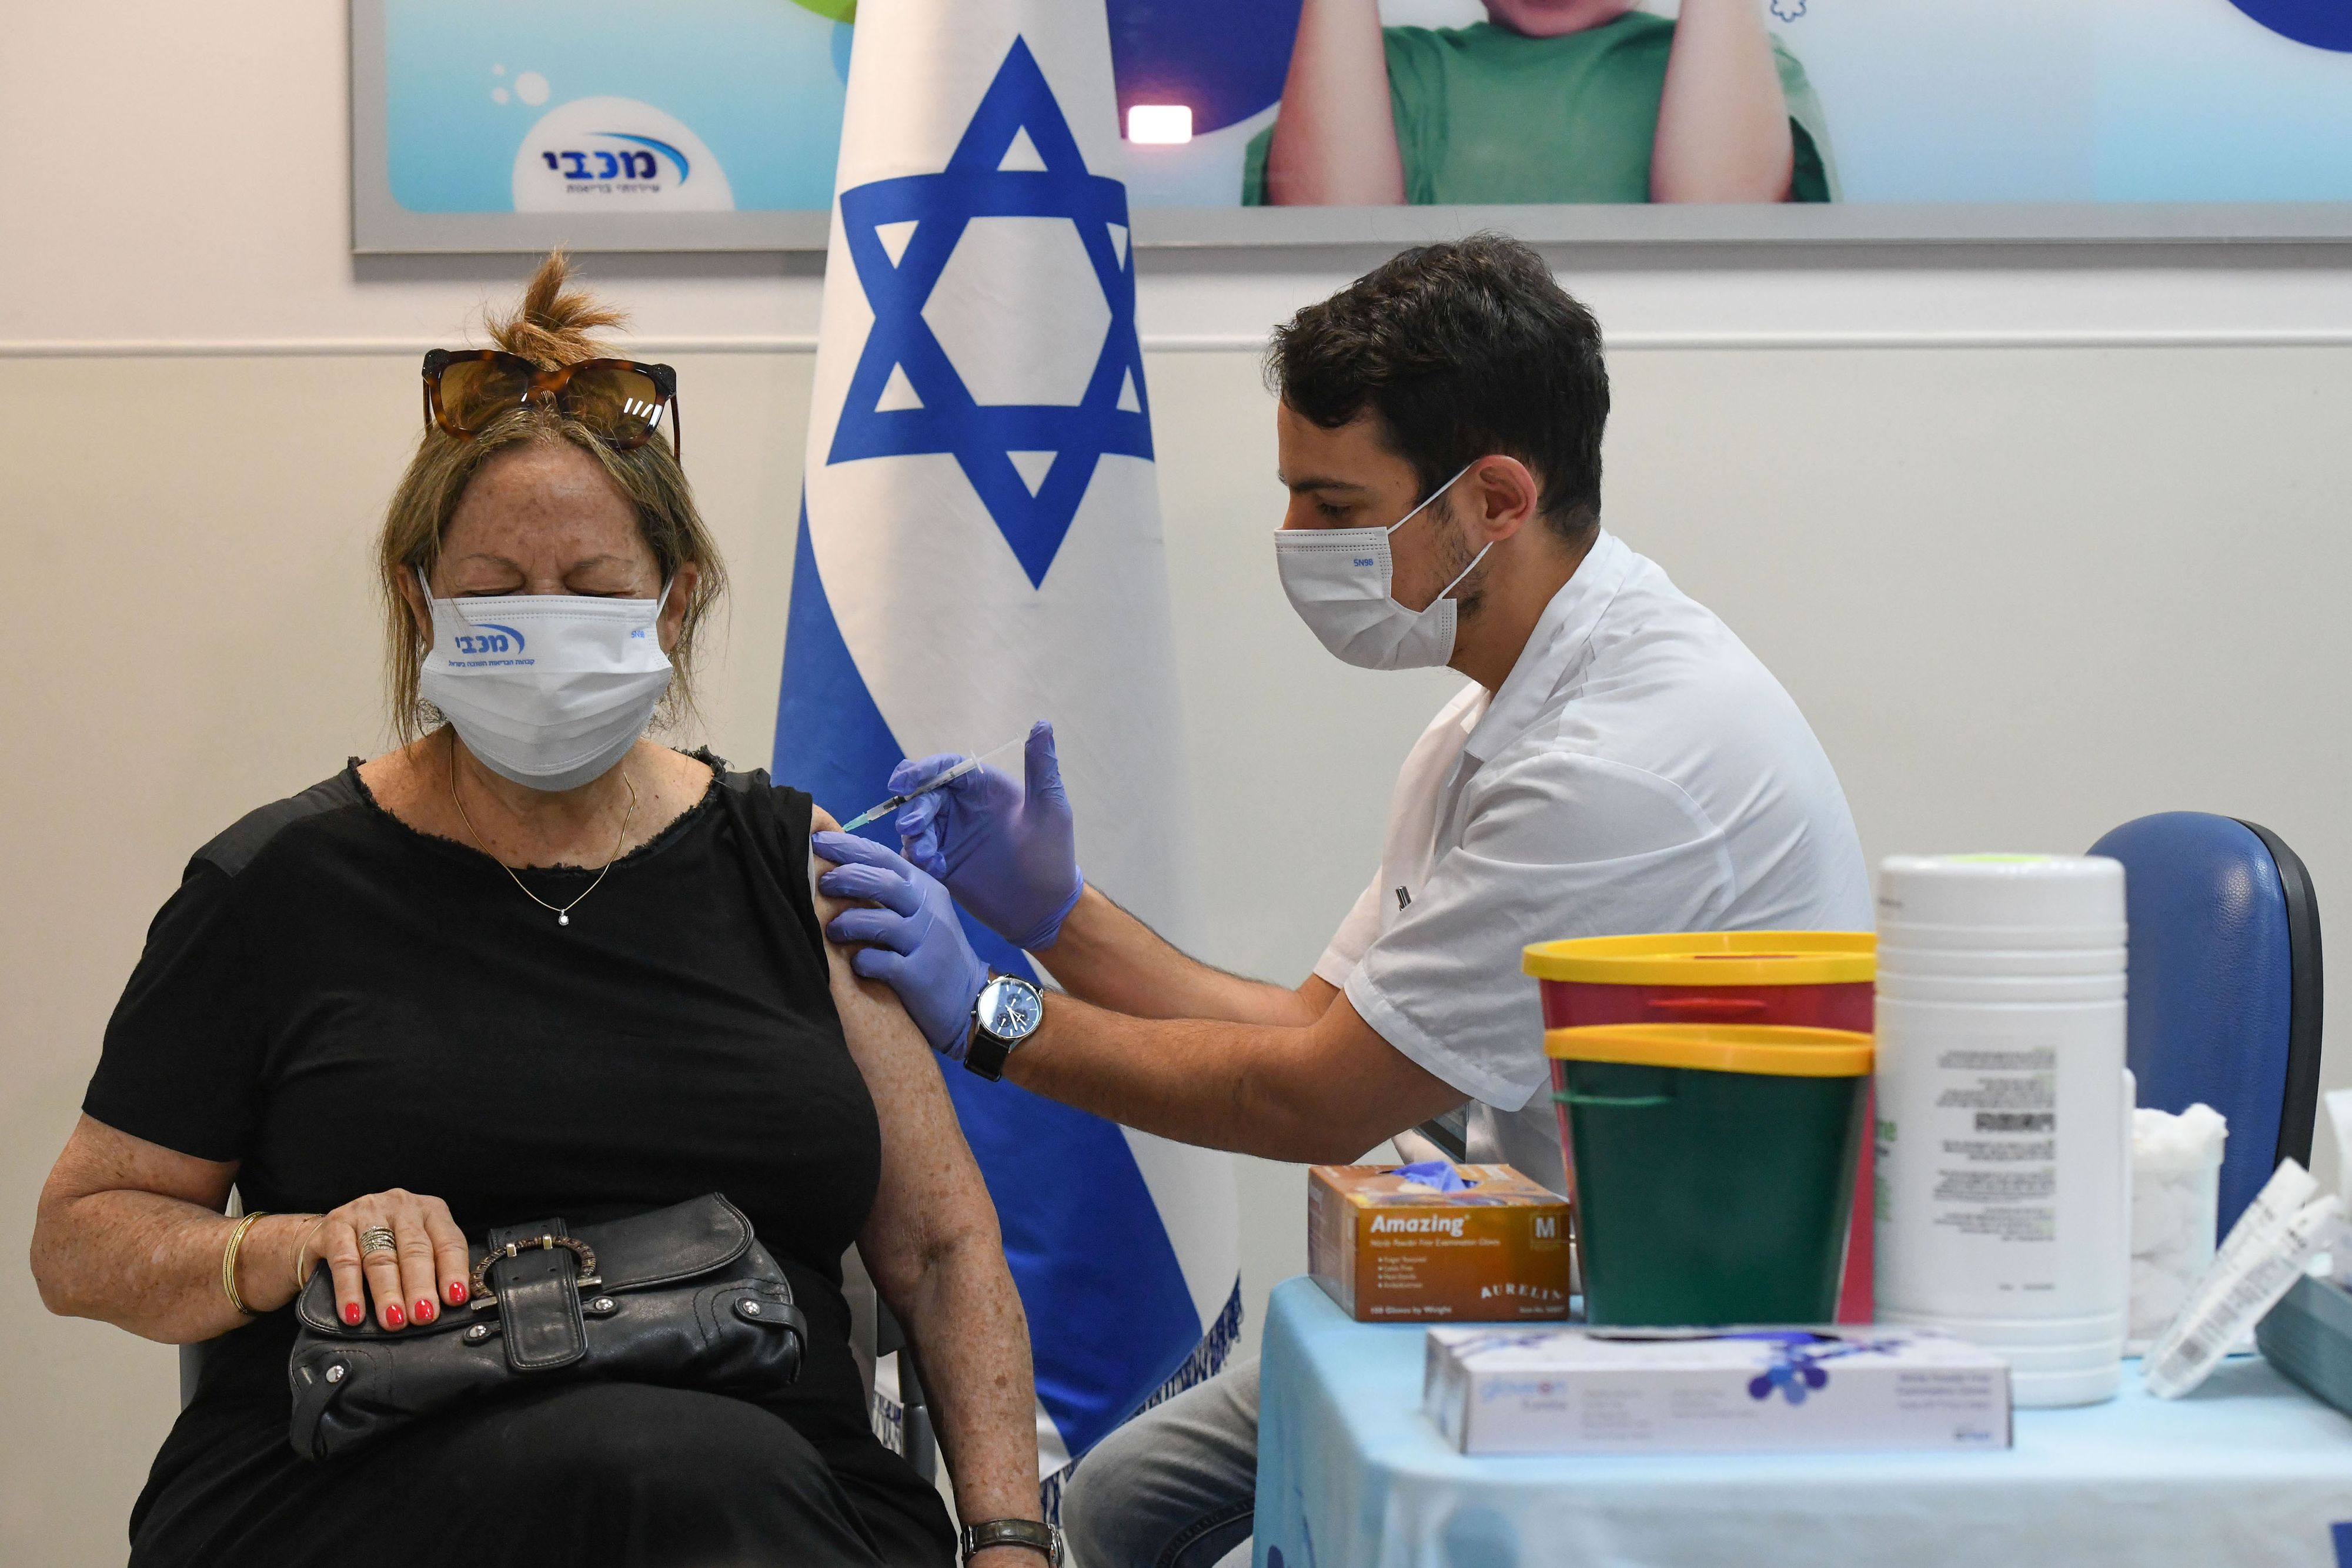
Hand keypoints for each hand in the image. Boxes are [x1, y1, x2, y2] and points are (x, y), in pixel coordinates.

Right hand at [298, 1188, 471, 1331]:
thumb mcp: (413, 1251)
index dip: (453, 1271)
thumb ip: (432, 1271)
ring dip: (388, 1292)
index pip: (449, 1242)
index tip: (454, 1298)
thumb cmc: (382, 1246)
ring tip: (393, 1319)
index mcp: (431, 1211)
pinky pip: (344, 1261)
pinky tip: (354, 1313)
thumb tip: (448, 1306)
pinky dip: (349, 1290)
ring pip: (381, 1257)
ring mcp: (368, 1212)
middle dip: (420, 1286)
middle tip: (423, 1316)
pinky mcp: (336, 1224)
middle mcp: (402, 1206)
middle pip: (415, 1250)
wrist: (324, 1232)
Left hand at [815, 831, 992, 1058]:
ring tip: (832, 930)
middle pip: (882, 882)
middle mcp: (927, 910)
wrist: (970, 997)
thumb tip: (842, 867)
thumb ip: (892, 889)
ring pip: (878, 921)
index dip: (847, 846)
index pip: (883, 857)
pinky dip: (861, 961)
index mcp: (924, 888)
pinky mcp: (918, 974)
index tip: (817, 841)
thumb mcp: (922, 911)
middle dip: (845, 878)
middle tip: (821, 884)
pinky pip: (880, 961)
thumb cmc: (934, 951)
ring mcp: (925, 942)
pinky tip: (856, 964)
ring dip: (847, 922)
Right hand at [893, 721, 1082, 951]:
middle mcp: (962, 808)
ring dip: (913, 836)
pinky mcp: (941, 863)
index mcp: (984, 787)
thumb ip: (1041, 767)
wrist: (1044, 909)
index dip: (923, 770)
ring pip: (914, 824)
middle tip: (911, 826)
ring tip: (927, 856)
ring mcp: (949, 836)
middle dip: (912, 807)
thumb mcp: (1049, 809)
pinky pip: (915, 854)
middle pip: (923, 795)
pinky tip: (937, 870)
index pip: (947, 768)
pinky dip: (918, 859)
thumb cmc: (1052, 855)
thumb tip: (1043, 723)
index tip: (904, 781)